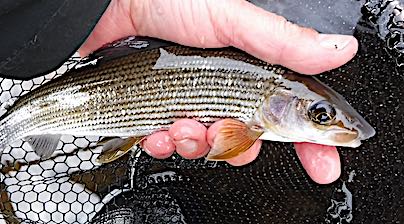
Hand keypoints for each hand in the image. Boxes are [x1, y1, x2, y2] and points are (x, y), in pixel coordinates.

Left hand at [79, 0, 357, 183]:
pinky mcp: (159, 113)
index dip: (311, 140)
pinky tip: (159, 130)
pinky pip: (170, 146)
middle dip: (235, 145)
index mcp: (248, 69)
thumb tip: (338, 50)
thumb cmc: (165, 3)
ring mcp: (190, 103)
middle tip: (223, 129)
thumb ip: (282, 41)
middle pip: (246, 139)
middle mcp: (222, 88)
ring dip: (196, 143)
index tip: (324, 163)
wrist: (108, 11)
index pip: (290, 111)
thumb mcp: (230, 18)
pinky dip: (165, 144)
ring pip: (207, 146)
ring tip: (182, 124)